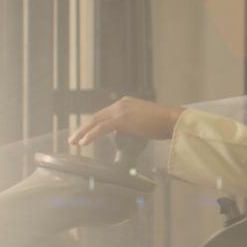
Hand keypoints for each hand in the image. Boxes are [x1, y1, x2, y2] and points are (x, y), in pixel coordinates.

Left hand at [67, 97, 184, 146]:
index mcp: (125, 103)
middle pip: (96, 116)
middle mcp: (121, 104)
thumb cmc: (164, 123)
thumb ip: (133, 124)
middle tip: (73, 139)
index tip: (84, 133)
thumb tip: (127, 133)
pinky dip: (91, 135)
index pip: (104, 114)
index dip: (92, 125)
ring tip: (74, 142)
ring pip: (96, 121)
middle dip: (83, 128)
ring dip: (83, 132)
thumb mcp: (144, 121)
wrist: (172, 120)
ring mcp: (121, 110)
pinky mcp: (122, 119)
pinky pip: (101, 128)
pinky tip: (84, 142)